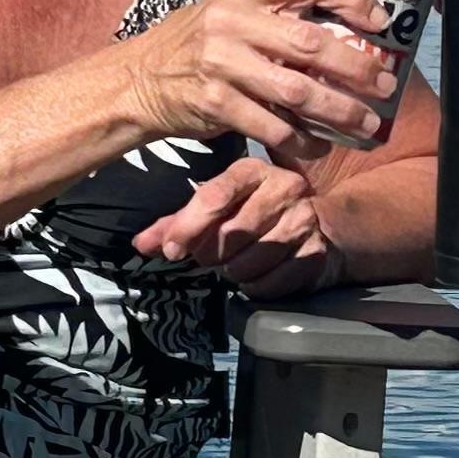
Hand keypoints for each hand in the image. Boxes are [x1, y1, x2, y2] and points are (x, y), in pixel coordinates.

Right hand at [124, 0, 397, 155]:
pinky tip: (319, 145)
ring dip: (339, 111)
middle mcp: (232, 19)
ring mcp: (221, 62)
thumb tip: (350, 31)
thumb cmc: (201, 43)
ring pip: (297, 91)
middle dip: (357, 67)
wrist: (139, 78)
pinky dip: (302, 140)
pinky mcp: (214, 104)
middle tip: (386, 86)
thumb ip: (280, 13)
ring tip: (366, 123)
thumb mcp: (233, 9)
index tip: (381, 22)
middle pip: (310, 43)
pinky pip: (272, 127)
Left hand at [134, 155, 347, 295]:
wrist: (319, 229)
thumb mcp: (216, 209)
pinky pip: (268, 283)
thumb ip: (177, 224)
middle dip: (210, 253)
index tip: (171, 250)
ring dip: (232, 272)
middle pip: (229, 234)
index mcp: (253, 170)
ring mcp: (303, 221)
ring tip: (237, 262)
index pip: (214, 196)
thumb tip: (140, 245)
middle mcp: (284, 189)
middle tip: (211, 256)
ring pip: (247, 263)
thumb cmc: (255, 215)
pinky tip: (257, 275)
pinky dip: (254, 286)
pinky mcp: (314, 253)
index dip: (187, 227)